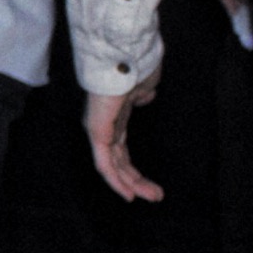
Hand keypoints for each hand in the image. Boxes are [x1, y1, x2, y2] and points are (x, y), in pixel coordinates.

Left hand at [83, 69, 163, 201]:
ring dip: (130, 184)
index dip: (133, 168)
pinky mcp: (96, 130)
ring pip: (112, 165)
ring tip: (151, 197)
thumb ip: (143, 94)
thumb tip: (144, 96)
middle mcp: (105, 124)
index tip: (152, 185)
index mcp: (116, 115)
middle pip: (118, 160)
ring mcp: (98, 127)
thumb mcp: (145, 84)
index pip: (122, 148)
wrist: (126, 55)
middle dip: (136, 180)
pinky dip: (116, 180)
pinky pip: (104, 162)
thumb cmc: (136, 66)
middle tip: (156, 196)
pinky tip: (129, 194)